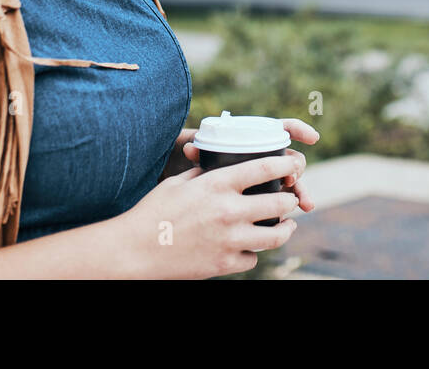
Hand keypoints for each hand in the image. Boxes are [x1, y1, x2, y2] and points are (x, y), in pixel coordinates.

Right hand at [117, 156, 302, 277]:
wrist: (134, 250)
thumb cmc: (153, 212)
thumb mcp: (178, 182)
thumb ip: (204, 173)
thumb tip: (218, 164)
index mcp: (217, 185)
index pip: (264, 169)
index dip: (286, 165)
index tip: (294, 164)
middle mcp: (228, 211)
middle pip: (279, 203)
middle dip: (290, 199)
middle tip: (291, 198)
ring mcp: (229, 240)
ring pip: (276, 236)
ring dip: (285, 229)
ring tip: (287, 225)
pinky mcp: (224, 264)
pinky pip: (253, 258)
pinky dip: (253, 252)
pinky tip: (251, 247)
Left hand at [181, 118, 318, 213]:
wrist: (185, 188)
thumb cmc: (190, 162)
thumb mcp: (195, 155)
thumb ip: (197, 151)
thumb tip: (190, 148)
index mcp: (252, 139)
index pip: (282, 129)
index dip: (299, 130)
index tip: (313, 138)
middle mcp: (262, 157)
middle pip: (289, 160)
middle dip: (296, 170)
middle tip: (292, 180)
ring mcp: (264, 178)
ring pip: (290, 183)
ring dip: (300, 192)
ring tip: (307, 205)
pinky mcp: (260, 197)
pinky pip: (279, 202)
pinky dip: (286, 210)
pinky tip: (287, 221)